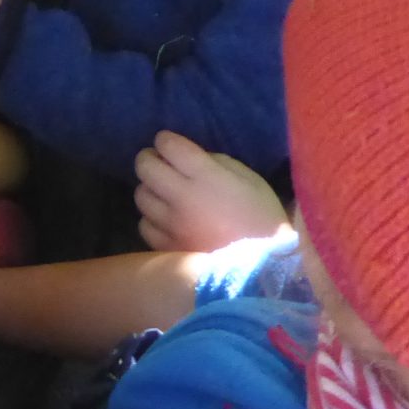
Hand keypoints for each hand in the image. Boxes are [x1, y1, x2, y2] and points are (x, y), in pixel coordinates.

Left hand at [133, 131, 289, 252]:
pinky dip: (153, 219)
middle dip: (150, 159)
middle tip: (161, 164)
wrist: (267, 269)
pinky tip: (167, 221)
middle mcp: (183, 197)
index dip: (166, 140)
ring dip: (151, 190)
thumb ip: (215, 163)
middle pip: (144, 167)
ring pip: (141, 195)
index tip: (171, 145)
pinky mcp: (168, 247)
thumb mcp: (248, 180)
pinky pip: (145, 225)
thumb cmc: (263, 219)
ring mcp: (172, 224)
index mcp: (206, 177)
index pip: (168, 145)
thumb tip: (186, 159)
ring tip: (166, 194)